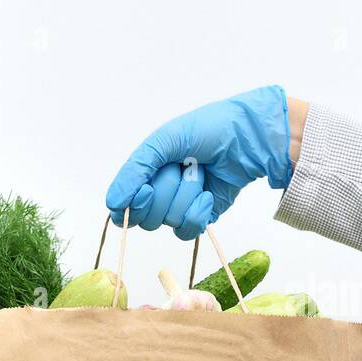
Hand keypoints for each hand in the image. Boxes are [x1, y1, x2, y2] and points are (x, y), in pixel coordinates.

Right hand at [106, 86, 293, 240]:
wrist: (248, 137)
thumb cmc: (206, 129)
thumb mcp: (162, 141)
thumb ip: (133, 171)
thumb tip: (112, 204)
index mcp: (145, 175)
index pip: (123, 207)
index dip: (134, 204)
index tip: (148, 189)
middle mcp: (158, 194)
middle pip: (146, 218)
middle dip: (166, 192)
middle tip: (182, 169)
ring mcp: (179, 207)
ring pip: (169, 222)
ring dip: (187, 196)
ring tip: (200, 174)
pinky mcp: (200, 217)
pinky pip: (188, 230)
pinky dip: (199, 210)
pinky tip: (208, 192)